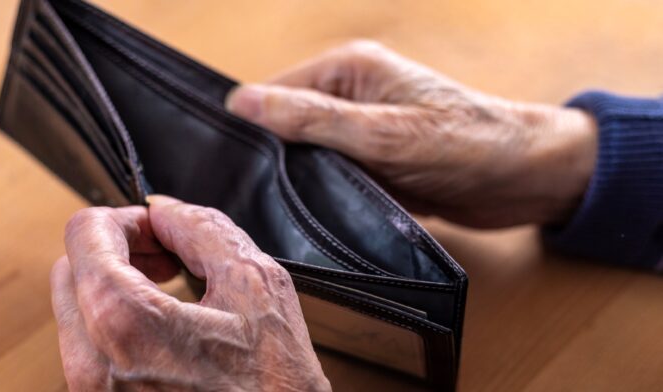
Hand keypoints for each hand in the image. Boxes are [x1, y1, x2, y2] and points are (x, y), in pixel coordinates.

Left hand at [50, 195, 330, 390]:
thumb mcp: (257, 287)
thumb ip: (203, 230)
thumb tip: (167, 212)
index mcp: (122, 322)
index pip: (84, 233)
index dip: (124, 218)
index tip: (156, 229)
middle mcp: (91, 364)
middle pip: (69, 270)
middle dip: (116, 250)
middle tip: (164, 255)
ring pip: (75, 311)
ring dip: (115, 287)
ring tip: (168, 291)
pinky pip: (88, 350)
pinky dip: (116, 325)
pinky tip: (162, 327)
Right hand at [226, 40, 597, 227]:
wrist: (528, 179)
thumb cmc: (469, 144)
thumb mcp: (384, 134)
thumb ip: (313, 119)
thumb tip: (242, 103)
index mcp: (348, 70)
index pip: (273, 93)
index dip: (254, 129)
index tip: (239, 169)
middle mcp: (350, 94)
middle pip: (285, 126)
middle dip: (277, 161)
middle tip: (266, 197)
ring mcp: (362, 130)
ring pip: (306, 157)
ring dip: (303, 182)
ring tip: (298, 209)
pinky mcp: (373, 162)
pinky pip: (332, 179)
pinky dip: (327, 197)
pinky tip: (323, 215)